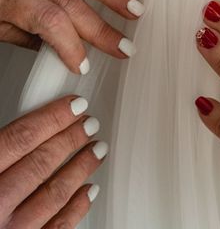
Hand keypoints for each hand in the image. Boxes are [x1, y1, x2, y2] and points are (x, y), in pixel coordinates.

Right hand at [0, 95, 107, 227]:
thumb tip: (25, 128)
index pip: (19, 138)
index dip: (52, 119)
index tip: (74, 106)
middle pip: (40, 162)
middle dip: (70, 139)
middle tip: (89, 124)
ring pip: (54, 193)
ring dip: (80, 168)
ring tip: (96, 150)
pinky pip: (58, 228)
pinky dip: (77, 207)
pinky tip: (88, 190)